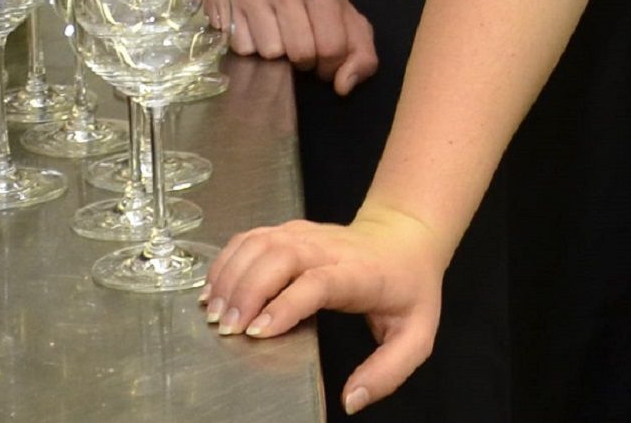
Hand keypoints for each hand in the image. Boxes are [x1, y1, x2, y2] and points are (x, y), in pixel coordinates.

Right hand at [205, 206, 443, 412]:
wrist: (408, 237)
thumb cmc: (409, 287)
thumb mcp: (416, 335)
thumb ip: (388, 371)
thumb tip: (352, 400)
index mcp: (363, 274)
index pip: (320, 281)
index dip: (286, 304)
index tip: (257, 332)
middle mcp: (332, 249)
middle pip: (282, 255)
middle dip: (247, 290)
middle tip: (226, 328)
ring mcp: (310, 235)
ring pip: (262, 242)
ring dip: (232, 274)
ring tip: (214, 313)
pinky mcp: (292, 231)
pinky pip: (253, 237)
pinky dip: (228, 260)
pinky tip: (214, 288)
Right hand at [230, 0, 380, 93]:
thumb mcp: (347, 19)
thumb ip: (361, 54)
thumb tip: (344, 86)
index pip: (331, 47)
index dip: (330, 65)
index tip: (325, 60)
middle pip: (300, 53)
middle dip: (304, 60)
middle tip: (302, 46)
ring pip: (269, 53)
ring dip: (277, 53)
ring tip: (279, 34)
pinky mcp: (224, 2)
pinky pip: (241, 48)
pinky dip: (251, 47)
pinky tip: (257, 29)